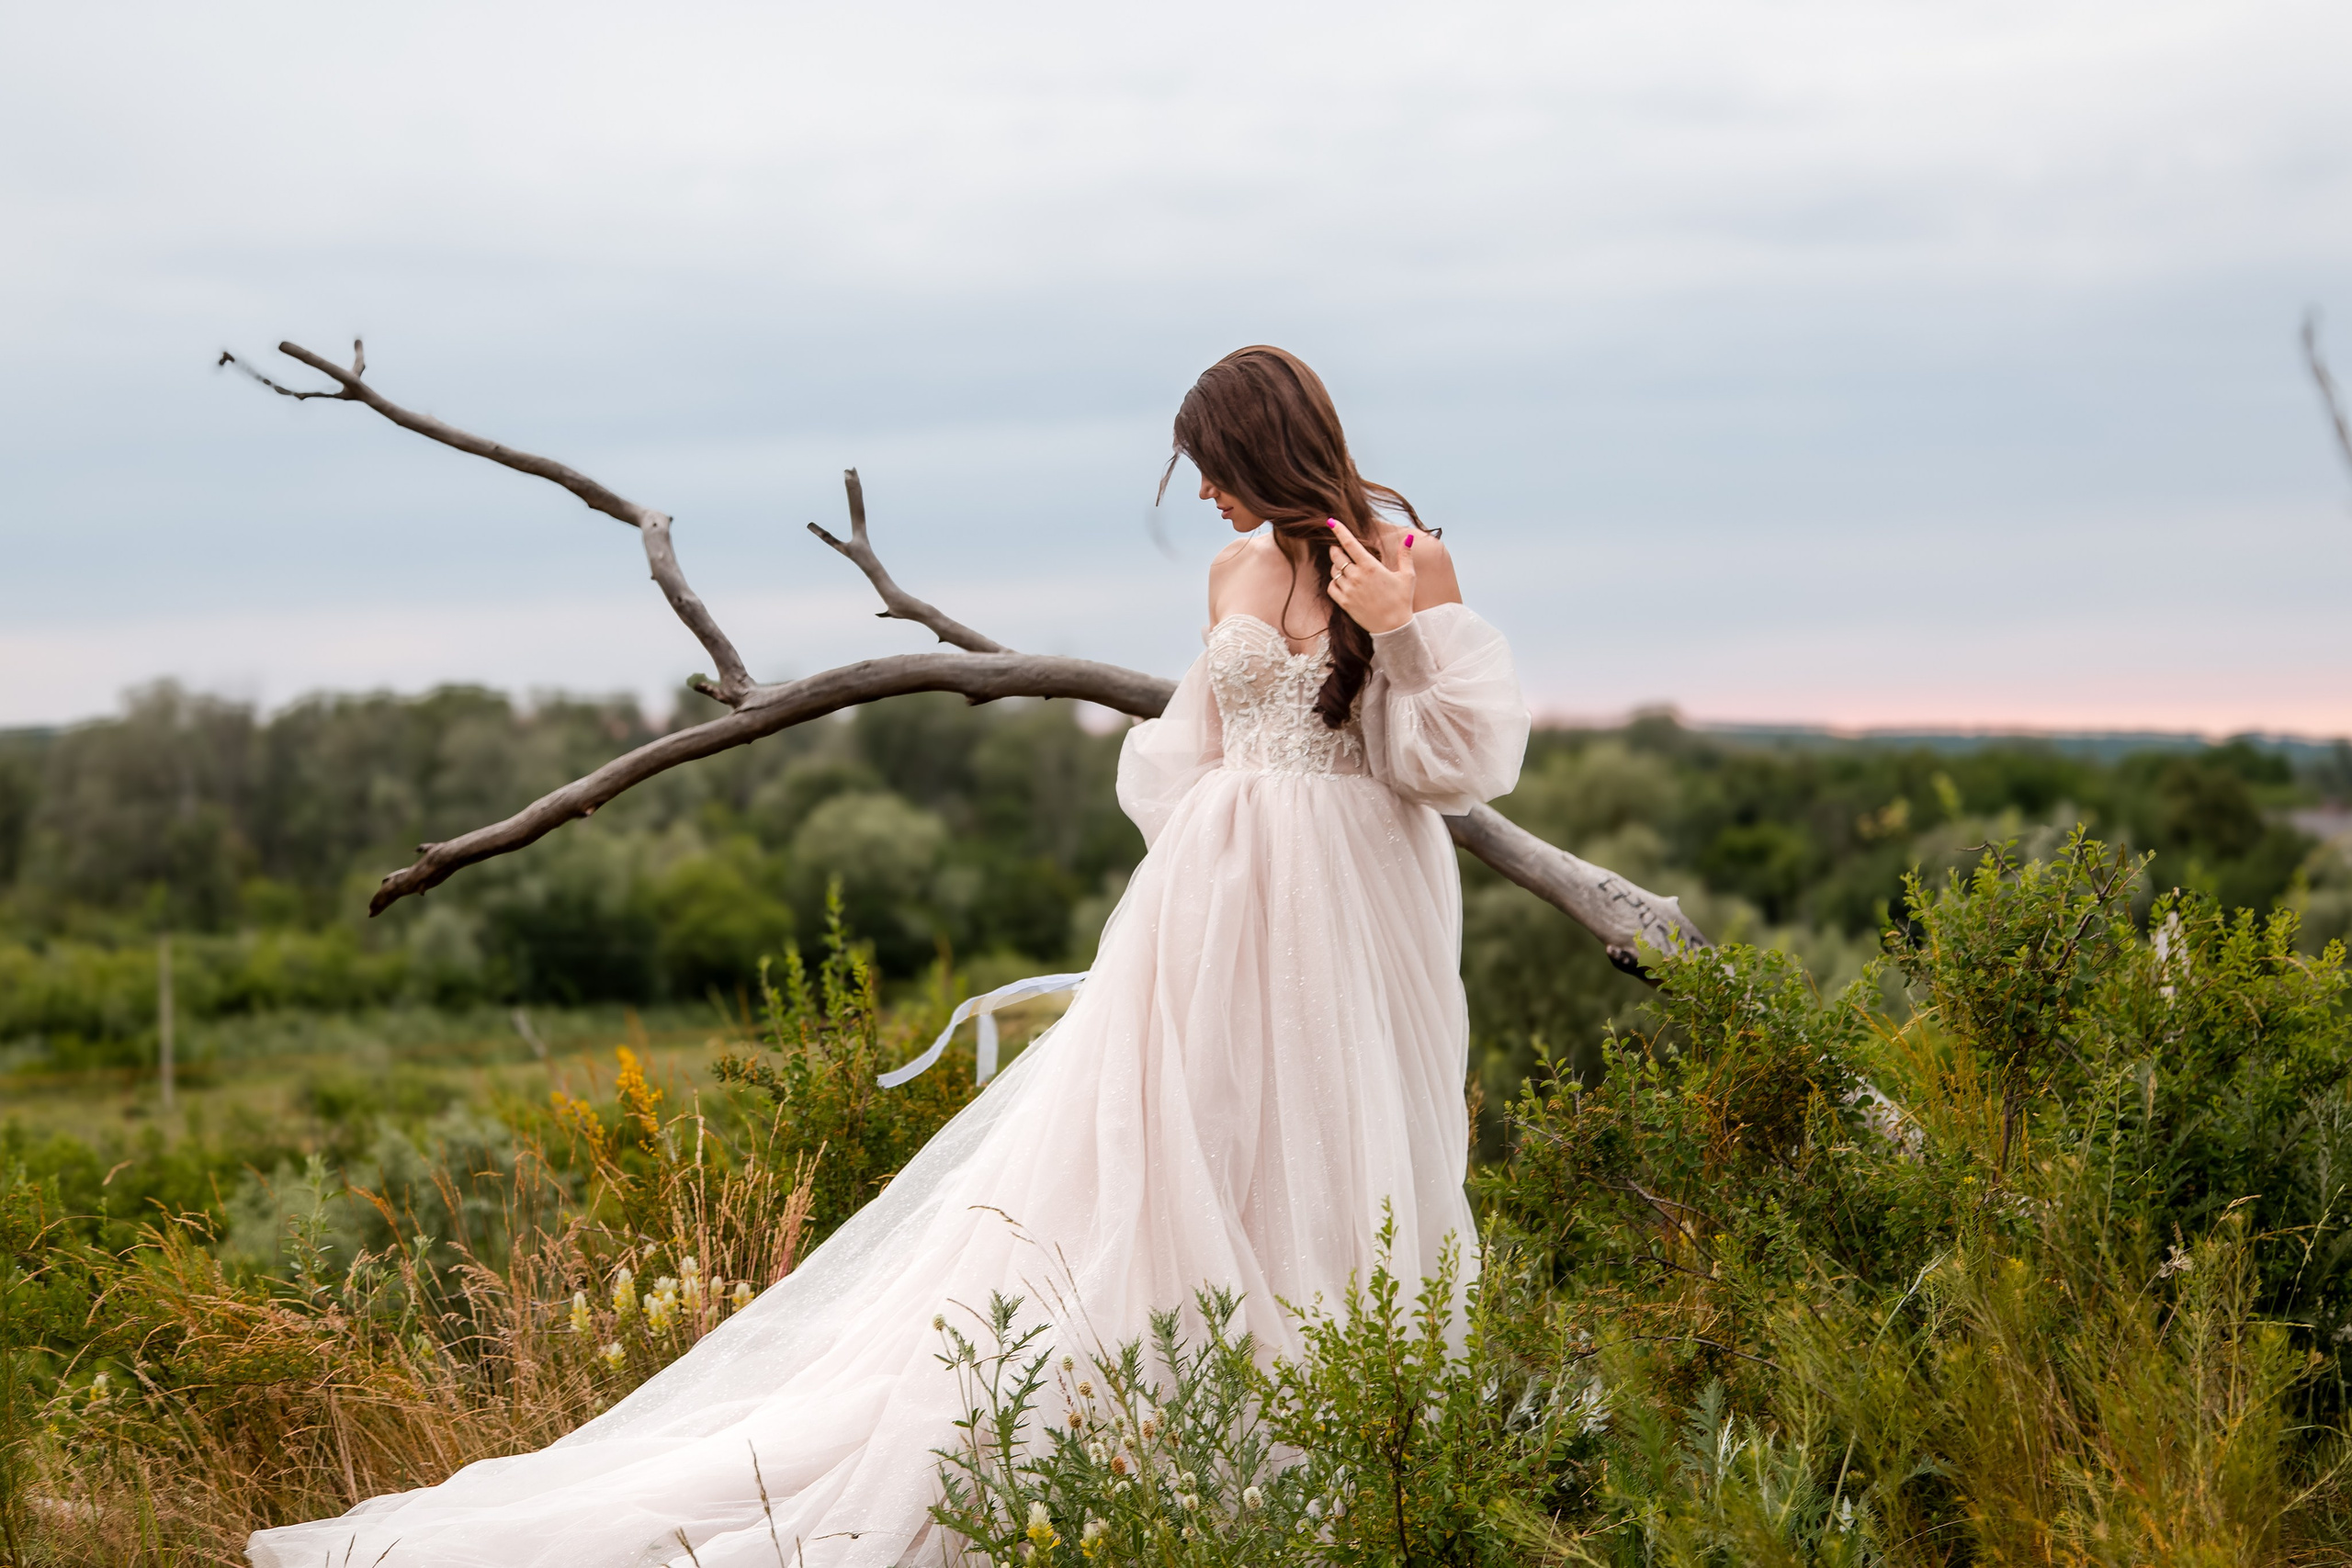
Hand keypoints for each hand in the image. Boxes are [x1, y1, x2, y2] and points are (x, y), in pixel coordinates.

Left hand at [1324, 519, 1415, 633]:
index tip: (1331, 521)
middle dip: (1335, 549)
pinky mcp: (1344, 603)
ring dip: (1336, 566)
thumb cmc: (1402, 601)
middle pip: (1337, 556)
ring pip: (1333, 571)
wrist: (1394, 628)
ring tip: (1345, 568)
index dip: (1339, 530)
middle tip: (1339, 549)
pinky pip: (1331, 587)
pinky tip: (1341, 582)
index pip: (1350, 543)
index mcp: (1371, 567)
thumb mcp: (1408, 576)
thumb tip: (1409, 537)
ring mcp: (1348, 590)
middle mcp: (1356, 577)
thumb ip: (1405, 555)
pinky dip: (1333, 582)